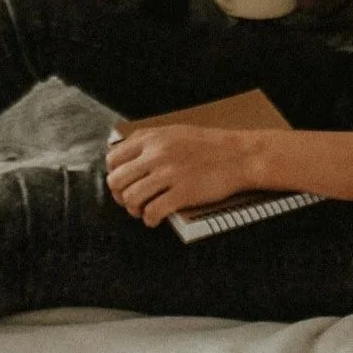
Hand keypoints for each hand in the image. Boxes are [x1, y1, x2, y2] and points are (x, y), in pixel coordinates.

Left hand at [105, 126, 259, 227]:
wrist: (239, 156)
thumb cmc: (209, 146)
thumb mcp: (174, 132)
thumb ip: (149, 142)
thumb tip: (125, 157)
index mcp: (152, 138)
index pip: (113, 158)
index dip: (114, 174)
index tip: (122, 183)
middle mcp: (156, 154)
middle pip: (117, 180)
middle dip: (120, 195)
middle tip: (130, 201)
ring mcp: (169, 174)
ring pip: (131, 198)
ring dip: (133, 209)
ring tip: (143, 211)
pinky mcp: (182, 193)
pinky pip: (152, 212)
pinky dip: (149, 219)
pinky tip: (155, 219)